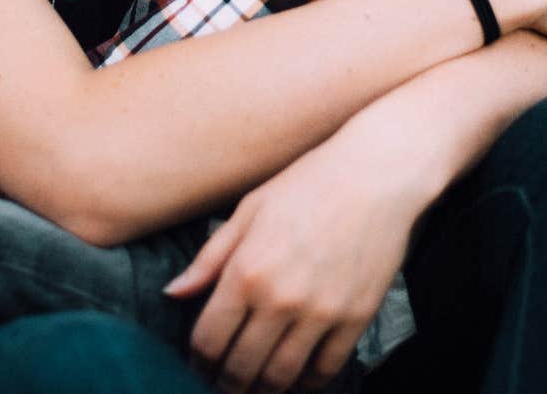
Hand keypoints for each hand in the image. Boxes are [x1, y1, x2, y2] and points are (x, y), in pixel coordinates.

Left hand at [164, 125, 420, 392]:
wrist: (373, 174)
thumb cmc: (306, 184)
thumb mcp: (249, 209)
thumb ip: (210, 258)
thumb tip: (173, 294)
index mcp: (247, 269)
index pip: (209, 338)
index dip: (198, 359)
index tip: (198, 361)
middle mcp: (280, 298)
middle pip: (241, 367)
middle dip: (225, 381)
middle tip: (222, 381)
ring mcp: (320, 313)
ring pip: (281, 377)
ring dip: (262, 389)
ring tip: (253, 384)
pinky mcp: (355, 319)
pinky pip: (325, 370)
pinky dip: (306, 383)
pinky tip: (294, 376)